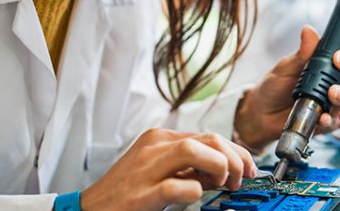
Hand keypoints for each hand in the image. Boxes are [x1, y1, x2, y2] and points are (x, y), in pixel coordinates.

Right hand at [80, 129, 255, 209]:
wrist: (90, 210)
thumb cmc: (127, 192)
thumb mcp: (162, 171)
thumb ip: (190, 167)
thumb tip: (226, 170)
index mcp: (161, 139)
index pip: (211, 136)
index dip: (237, 152)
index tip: (249, 168)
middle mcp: (155, 147)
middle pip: (209, 138)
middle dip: (234, 158)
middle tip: (239, 180)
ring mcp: (146, 169)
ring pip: (194, 150)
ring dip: (219, 167)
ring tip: (222, 184)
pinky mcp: (140, 194)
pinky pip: (176, 187)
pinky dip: (193, 191)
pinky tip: (195, 196)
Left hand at [234, 22, 339, 149]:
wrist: (260, 112)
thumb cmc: (275, 84)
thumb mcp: (286, 65)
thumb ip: (302, 52)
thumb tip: (309, 32)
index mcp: (328, 62)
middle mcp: (335, 80)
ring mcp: (332, 101)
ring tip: (332, 92)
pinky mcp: (326, 121)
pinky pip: (336, 122)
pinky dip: (330, 119)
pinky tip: (322, 117)